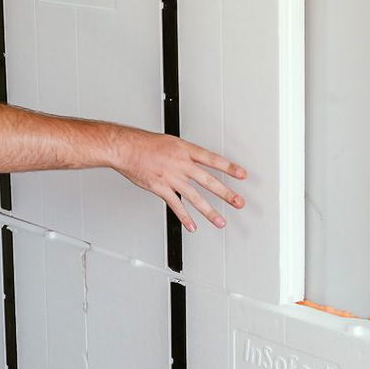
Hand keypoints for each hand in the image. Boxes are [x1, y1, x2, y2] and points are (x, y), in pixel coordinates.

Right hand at [112, 129, 246, 231]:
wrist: (126, 148)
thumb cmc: (146, 144)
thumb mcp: (171, 143)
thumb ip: (186, 155)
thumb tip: (197, 162)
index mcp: (185, 151)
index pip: (212, 160)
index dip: (229, 168)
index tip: (242, 175)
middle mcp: (181, 164)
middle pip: (208, 181)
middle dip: (225, 193)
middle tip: (238, 202)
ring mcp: (171, 178)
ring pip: (194, 197)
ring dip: (209, 211)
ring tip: (220, 221)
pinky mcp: (160, 188)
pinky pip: (175, 205)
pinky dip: (184, 217)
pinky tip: (192, 226)